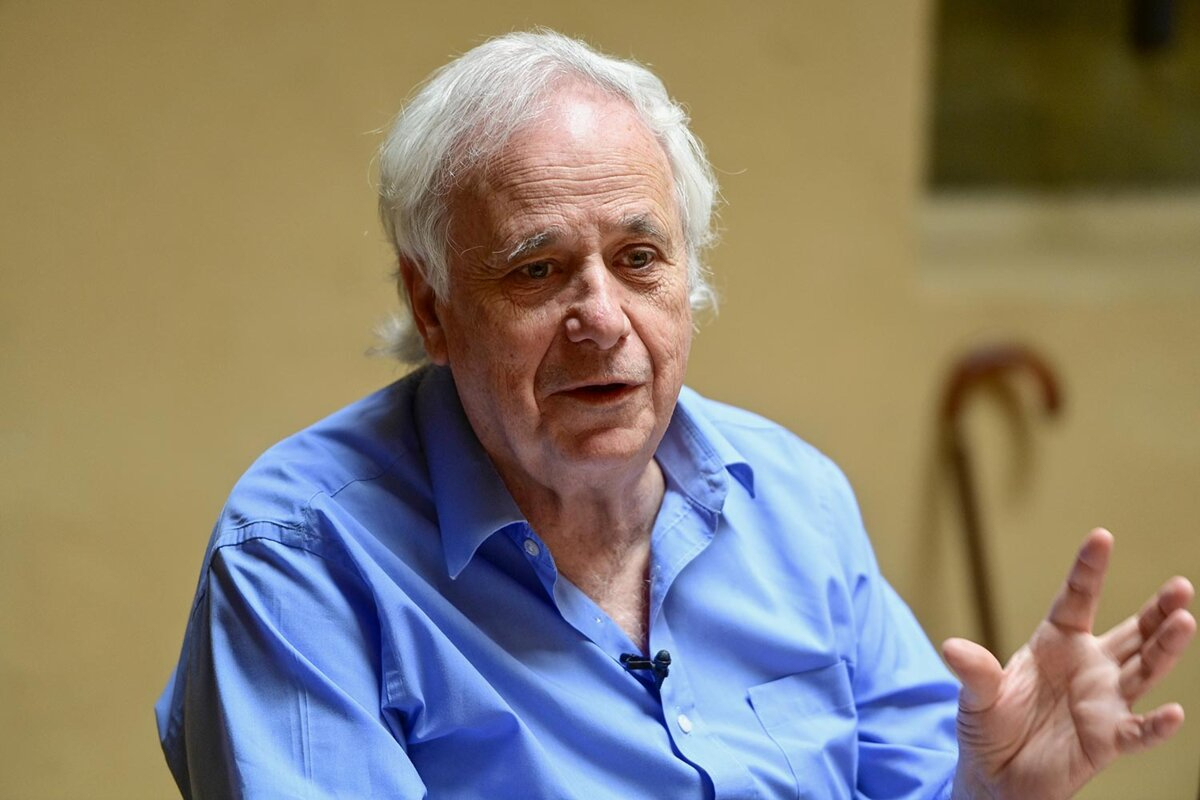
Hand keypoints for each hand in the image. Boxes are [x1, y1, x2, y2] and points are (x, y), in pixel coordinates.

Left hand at [943, 528, 1195, 799]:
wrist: (996, 776)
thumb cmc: (989, 726)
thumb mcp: (976, 695)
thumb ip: (973, 671)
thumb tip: (952, 648)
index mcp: (1055, 643)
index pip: (1077, 599)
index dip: (1089, 570)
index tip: (1102, 537)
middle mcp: (1088, 667)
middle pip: (1131, 633)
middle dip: (1157, 610)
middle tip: (1181, 586)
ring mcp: (1102, 702)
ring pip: (1143, 671)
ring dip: (1165, 649)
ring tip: (1186, 622)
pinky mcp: (1107, 740)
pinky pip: (1137, 731)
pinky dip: (1155, 725)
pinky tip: (1172, 713)